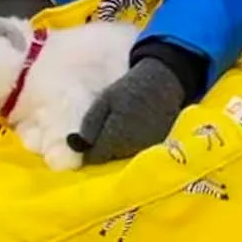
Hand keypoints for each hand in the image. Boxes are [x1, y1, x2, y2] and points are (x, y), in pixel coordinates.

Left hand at [71, 59, 187, 164]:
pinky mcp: (158, 147)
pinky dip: (134, 145)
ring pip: (124, 158)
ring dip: (119, 148)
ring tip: (121, 126)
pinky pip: (138, 153)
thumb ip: (90, 125)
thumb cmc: (129, 89)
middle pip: (110, 160)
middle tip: (106, 127)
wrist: (163, 82)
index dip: (88, 150)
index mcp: (116, 137)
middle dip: (104, 149)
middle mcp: (132, 148)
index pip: (96, 157)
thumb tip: (78, 147)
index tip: (88, 139)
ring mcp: (147, 150)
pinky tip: (135, 130)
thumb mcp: (104, 100)